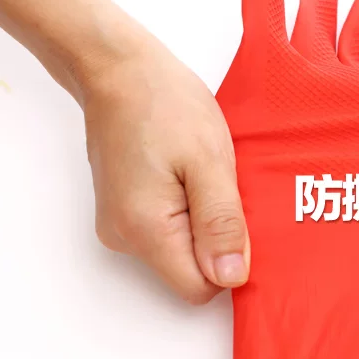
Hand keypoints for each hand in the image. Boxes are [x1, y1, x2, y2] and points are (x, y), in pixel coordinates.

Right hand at [82, 28, 249, 303]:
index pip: (199, 288)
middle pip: (189, 271)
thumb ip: (221, 222)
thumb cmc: (166, 105)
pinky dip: (187, 210)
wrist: (120, 69)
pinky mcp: (124, 210)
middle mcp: (124, 238)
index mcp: (145, 230)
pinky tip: (190, 173)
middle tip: (223, 185)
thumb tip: (231, 278)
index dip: (229, 261)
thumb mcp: (209, 161)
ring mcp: (120, 225)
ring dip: (204, 221)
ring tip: (204, 173)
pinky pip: (168, 230)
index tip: (238, 216)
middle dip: (218, 237)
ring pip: (180, 250)